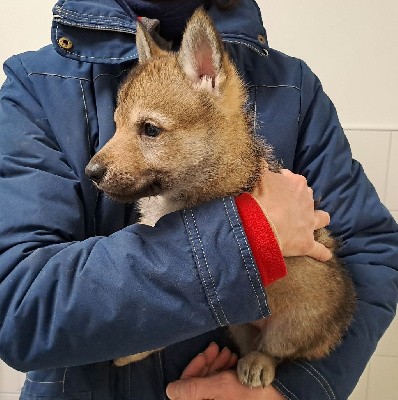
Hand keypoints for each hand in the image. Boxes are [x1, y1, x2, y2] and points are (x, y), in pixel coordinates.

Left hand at [166, 343, 284, 399]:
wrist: (282, 395)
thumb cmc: (251, 392)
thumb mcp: (221, 387)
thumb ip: (193, 388)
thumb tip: (169, 390)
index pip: (185, 388)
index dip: (194, 367)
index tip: (207, 352)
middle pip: (197, 381)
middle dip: (207, 362)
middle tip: (219, 348)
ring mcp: (217, 399)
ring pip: (208, 379)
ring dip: (216, 363)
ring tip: (229, 353)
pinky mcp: (227, 396)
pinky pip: (218, 381)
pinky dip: (223, 368)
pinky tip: (232, 359)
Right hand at [252, 168, 331, 261]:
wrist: (257, 225)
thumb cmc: (257, 199)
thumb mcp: (257, 177)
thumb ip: (261, 167)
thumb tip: (260, 159)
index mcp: (296, 184)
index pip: (294, 179)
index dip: (285, 182)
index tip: (275, 184)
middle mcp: (307, 202)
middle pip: (308, 197)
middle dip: (301, 200)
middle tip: (286, 204)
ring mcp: (309, 223)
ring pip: (322, 218)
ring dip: (318, 219)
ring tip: (313, 222)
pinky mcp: (306, 243)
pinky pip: (319, 250)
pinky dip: (322, 252)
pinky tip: (325, 255)